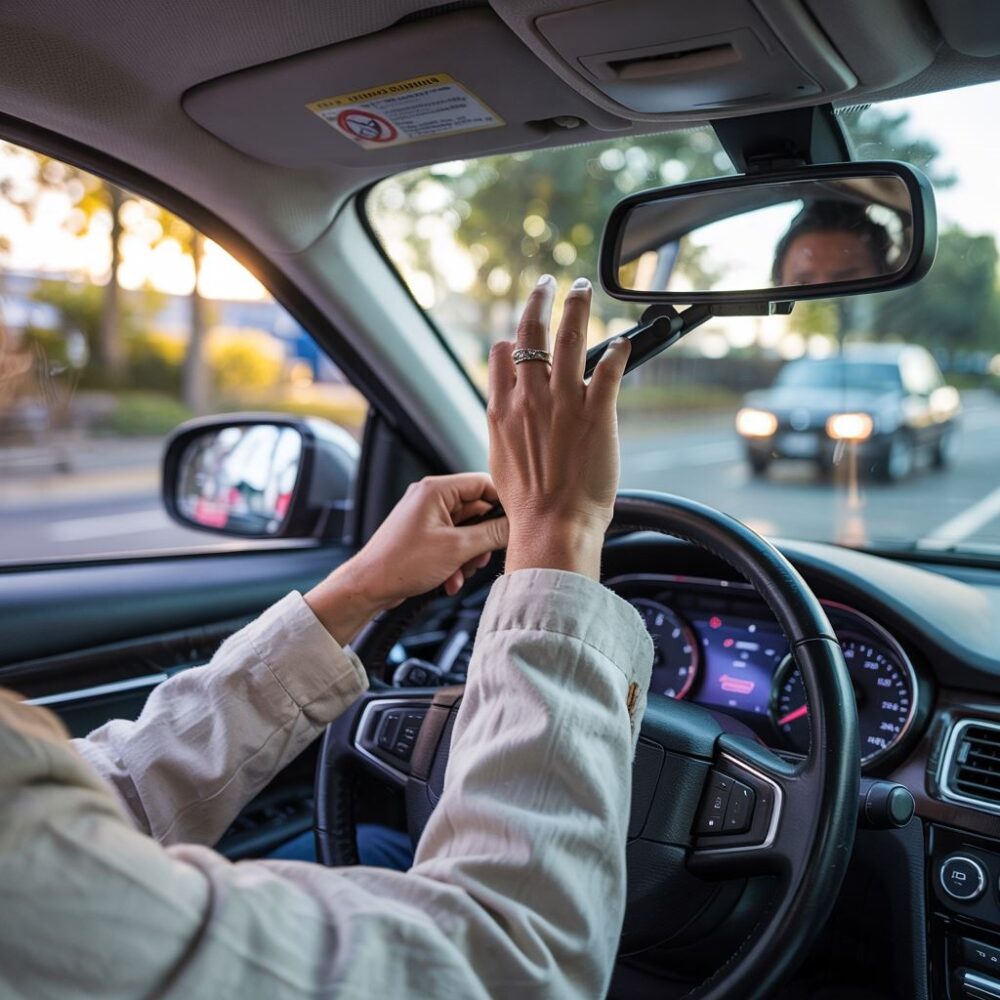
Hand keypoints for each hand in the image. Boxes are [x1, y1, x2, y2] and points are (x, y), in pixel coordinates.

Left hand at [305, 473, 508, 643]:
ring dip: (469, 555)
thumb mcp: (456, 549)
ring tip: (461, 572)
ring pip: (466, 532)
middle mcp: (431, 499)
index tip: (514, 523)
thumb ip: (491, 534)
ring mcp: (426, 518)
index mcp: (436, 490)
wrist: (368, 587)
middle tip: (482, 557)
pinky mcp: (424, 536)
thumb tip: (515, 527)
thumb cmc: (400, 564)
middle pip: (476, 511)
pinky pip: (453, 543)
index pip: (482, 484)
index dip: (501, 504)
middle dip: (482, 540)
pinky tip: (450, 580)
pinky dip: (456, 562)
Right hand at [488, 274, 629, 579]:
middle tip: (547, 285)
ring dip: (577, 306)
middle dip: (539, 301)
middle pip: (530, 332)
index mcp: (502, 410)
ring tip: (581, 289)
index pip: (502, 354)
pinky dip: (618, 351)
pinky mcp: (597, 412)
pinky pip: (609, 368)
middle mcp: (529, 397)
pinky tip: (625, 343)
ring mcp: (564, 401)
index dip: (512, 339)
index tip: (522, 334)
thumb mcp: (502, 460)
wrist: (551, 526)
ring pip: (569, 336)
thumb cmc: (528, 505)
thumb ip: (506, 429)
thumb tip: (510, 418)